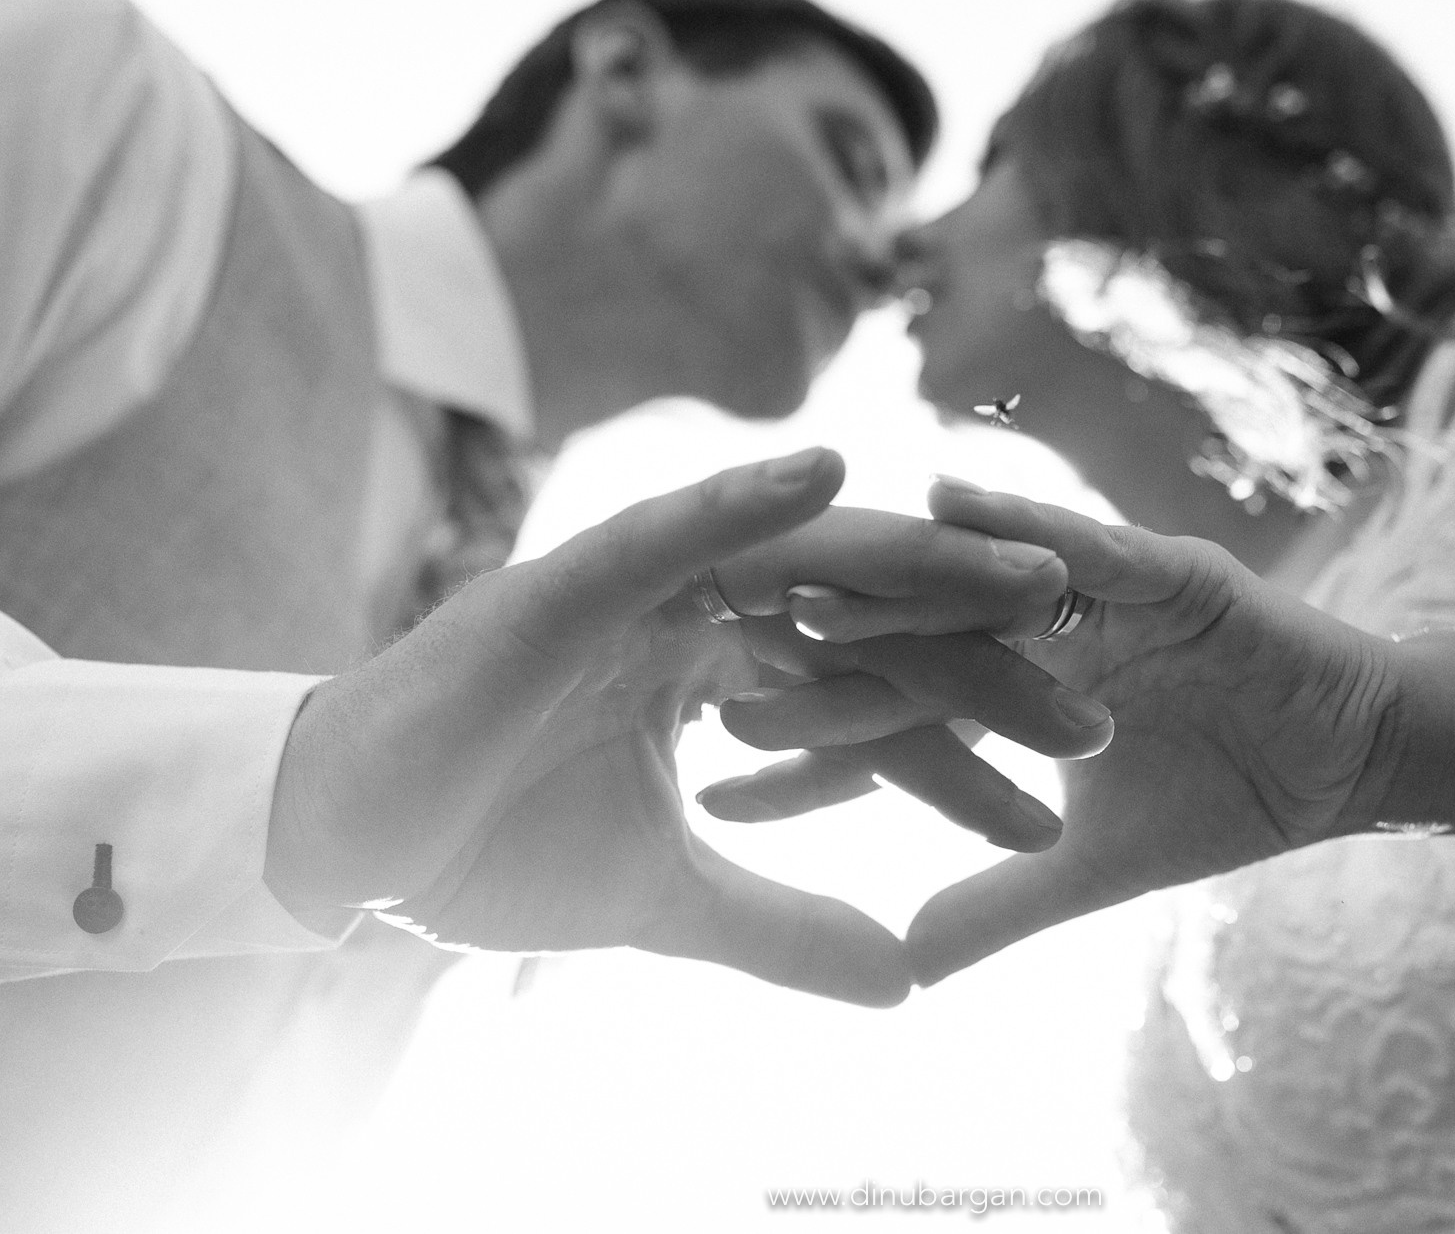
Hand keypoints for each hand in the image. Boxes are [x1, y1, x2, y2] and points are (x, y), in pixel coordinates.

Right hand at [263, 451, 1105, 1005]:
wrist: (354, 851)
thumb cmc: (492, 850)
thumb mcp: (672, 898)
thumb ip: (788, 925)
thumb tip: (908, 983)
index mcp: (723, 677)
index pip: (874, 700)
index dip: (972, 737)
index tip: (1074, 779)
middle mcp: (700, 618)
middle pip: (869, 627)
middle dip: (984, 664)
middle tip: (1099, 703)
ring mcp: (640, 589)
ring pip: (804, 564)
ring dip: (919, 564)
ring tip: (1038, 575)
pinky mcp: (568, 579)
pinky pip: (670, 528)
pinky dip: (745, 499)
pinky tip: (833, 472)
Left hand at [702, 478, 1402, 985]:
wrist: (1349, 760)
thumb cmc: (1224, 795)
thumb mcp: (1092, 867)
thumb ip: (999, 900)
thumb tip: (904, 967)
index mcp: (1007, 690)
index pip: (890, 725)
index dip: (810, 756)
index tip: (716, 786)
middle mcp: (1035, 630)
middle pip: (913, 646)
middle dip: (820, 665)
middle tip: (713, 670)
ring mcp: (1095, 593)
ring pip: (980, 594)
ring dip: (895, 592)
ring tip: (801, 597)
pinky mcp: (1162, 569)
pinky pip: (1084, 547)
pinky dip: (1022, 529)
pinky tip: (945, 503)